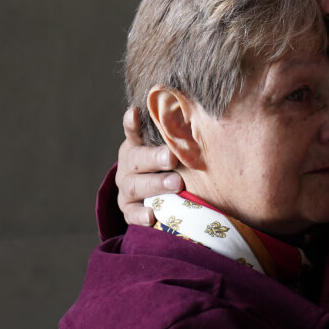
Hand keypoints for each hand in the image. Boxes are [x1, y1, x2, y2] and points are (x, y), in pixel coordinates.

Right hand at [116, 107, 182, 226]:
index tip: (135, 113)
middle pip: (136, 159)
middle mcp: (128, 165)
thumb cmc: (168, 165)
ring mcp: (127, 188)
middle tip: (171, 157)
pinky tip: (152, 216)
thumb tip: (201, 113)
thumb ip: (179, 136)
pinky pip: (132, 213)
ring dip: (155, 184)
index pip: (133, 131)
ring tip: (176, 183)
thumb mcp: (170, 149)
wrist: (151, 194)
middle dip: (154, 158)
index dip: (132, 123)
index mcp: (137, 145)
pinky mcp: (128, 209)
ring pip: (135, 186)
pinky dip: (140, 215)